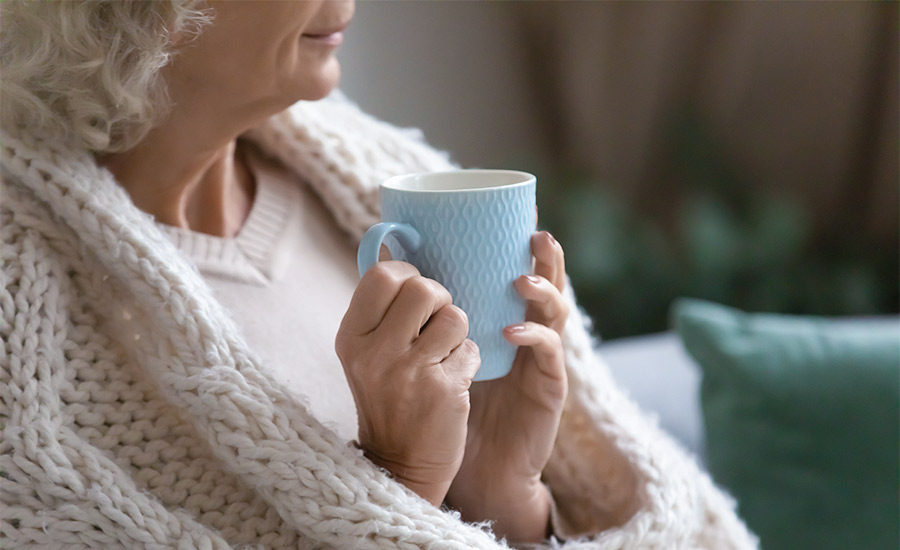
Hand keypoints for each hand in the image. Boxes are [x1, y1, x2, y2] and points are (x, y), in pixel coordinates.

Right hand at [335, 261, 480, 506]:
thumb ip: (380, 308)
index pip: (383, 275)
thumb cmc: (388, 397)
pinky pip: (471, 348)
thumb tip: (394, 246)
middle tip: (435, 322)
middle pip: (424, 288)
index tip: (414, 295)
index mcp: (351, 336)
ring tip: (444, 352)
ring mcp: (409, 372)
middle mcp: (375, 353)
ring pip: (455, 315)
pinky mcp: (444, 390)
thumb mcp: (366, 353)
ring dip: (458, 330)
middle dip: (440, 299)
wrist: (400, 464)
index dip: (408, 275)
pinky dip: (468, 360)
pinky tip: (453, 379)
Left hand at [446, 231, 568, 542]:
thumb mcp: (435, 354)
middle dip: (545, 258)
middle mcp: (529, 335)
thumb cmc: (450, 407)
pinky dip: (533, 338)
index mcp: (504, 321)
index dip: (519, 248)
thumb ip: (424, 313)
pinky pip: (549, 357)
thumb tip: (387, 259)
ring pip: (556, 316)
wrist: (473, 467)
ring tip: (520, 279)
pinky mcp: (548, 389)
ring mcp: (542, 361)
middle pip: (547, 286)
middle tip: (535, 234)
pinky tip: (512, 331)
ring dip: (542, 292)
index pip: (517, 275)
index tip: (513, 217)